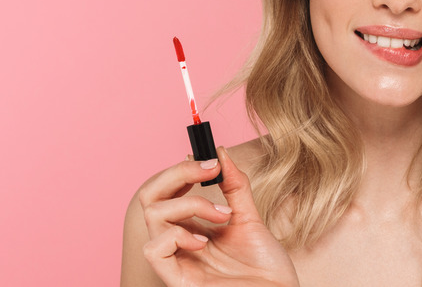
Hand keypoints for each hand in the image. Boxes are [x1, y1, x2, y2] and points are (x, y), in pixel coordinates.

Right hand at [138, 147, 298, 286]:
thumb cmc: (265, 266)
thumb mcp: (250, 218)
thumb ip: (235, 187)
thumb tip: (221, 152)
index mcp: (192, 226)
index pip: (168, 190)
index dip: (182, 169)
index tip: (211, 161)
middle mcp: (180, 241)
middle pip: (150, 196)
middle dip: (176, 174)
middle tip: (209, 170)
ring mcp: (176, 260)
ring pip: (153, 216)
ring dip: (189, 205)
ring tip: (223, 215)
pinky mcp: (177, 279)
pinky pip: (154, 249)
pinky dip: (177, 236)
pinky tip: (204, 242)